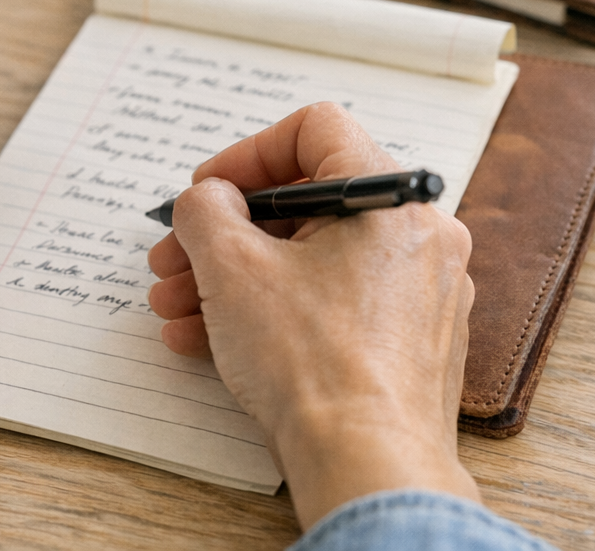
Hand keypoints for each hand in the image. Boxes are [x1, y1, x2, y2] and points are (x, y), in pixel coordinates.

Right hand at [145, 103, 479, 528]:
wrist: (368, 465)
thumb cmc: (313, 363)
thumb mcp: (232, 266)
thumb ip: (207, 208)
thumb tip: (210, 197)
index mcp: (390, 199)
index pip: (315, 129)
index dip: (246, 153)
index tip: (205, 192)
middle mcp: (418, 237)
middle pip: (306, 204)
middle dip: (224, 232)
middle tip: (174, 258)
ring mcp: (420, 293)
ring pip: (312, 260)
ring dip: (235, 276)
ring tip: (177, 308)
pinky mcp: (410, 343)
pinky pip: (332, 303)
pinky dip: (274, 310)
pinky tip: (210, 340)